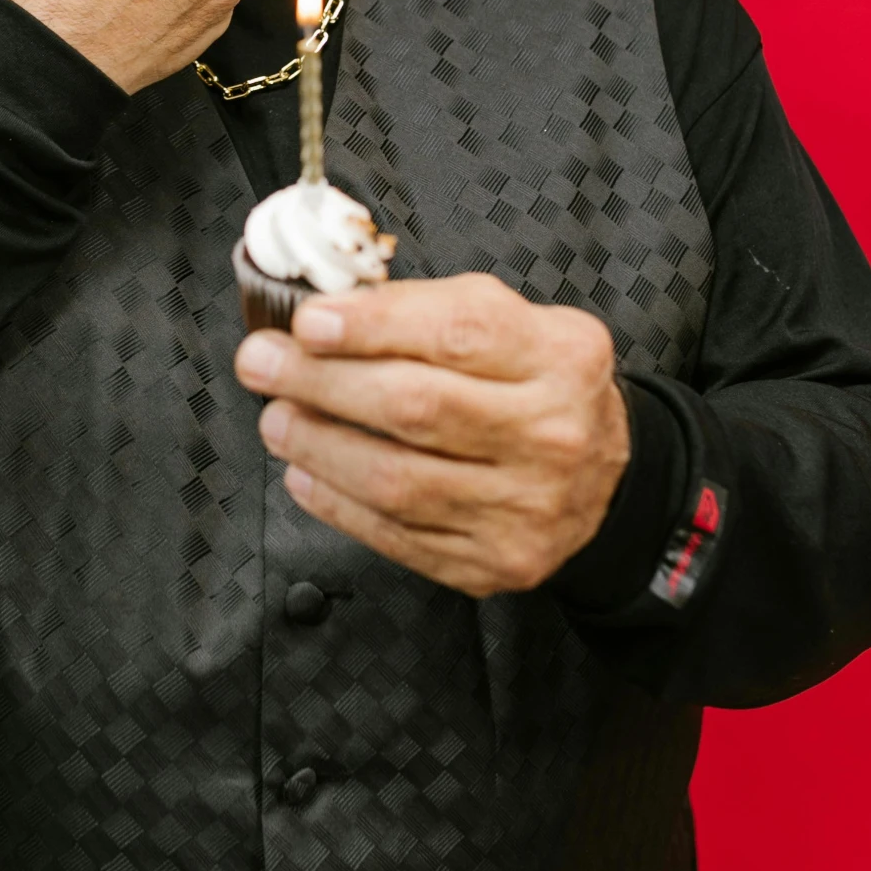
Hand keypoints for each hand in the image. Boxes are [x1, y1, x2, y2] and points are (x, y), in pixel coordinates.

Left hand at [232, 274, 629, 595]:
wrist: (608, 476)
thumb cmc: (538, 385)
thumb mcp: (509, 322)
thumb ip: (423, 309)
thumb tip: (322, 312)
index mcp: (559, 356)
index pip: (458, 332)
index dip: (372, 326)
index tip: (308, 321)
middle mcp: (552, 433)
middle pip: (417, 407)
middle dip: (322, 382)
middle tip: (262, 364)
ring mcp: (527, 506)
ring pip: (399, 480)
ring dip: (319, 446)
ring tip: (278, 420)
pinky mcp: (497, 561)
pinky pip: (400, 537)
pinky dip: (339, 504)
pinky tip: (307, 474)